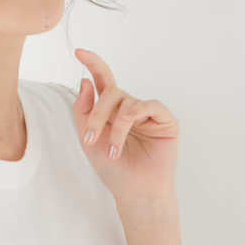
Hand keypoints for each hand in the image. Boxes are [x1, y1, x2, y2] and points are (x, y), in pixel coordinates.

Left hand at [71, 48, 179, 206]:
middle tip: (90, 139)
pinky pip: (148, 105)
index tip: (79, 52)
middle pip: (110, 91)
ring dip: (114, 127)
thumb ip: (83, 110)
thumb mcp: (88, 139)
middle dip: (96, 113)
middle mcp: (130, 107)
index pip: (103, 80)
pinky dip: (132, 120)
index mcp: (111, 110)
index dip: (93, 64)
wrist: (135, 192)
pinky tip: (127, 137)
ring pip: (126, 101)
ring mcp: (148, 112)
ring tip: (113, 151)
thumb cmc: (113, 169)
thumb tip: (85, 80)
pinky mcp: (165, 120)